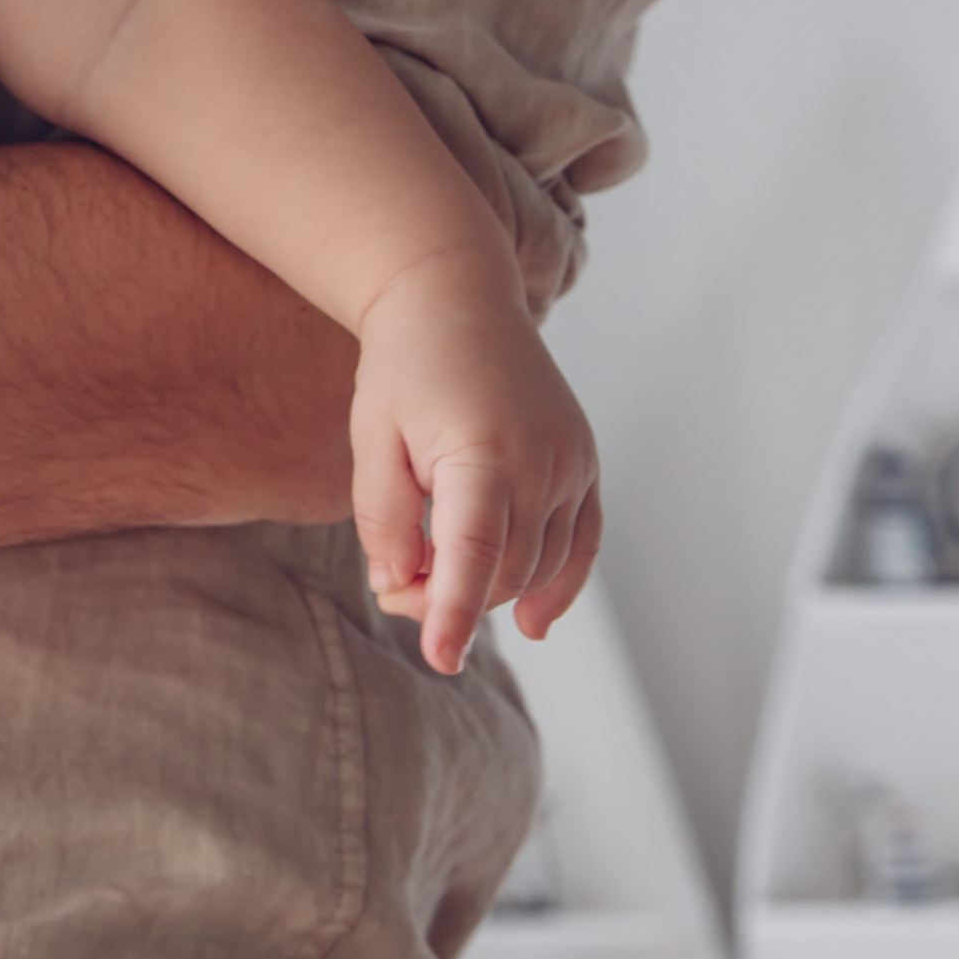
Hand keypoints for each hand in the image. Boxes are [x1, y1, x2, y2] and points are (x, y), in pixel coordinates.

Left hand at [349, 258, 600, 676]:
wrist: (456, 297)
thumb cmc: (404, 366)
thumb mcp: (373, 436)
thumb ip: (384, 517)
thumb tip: (402, 586)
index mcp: (483, 450)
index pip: (472, 554)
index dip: (453, 613)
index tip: (440, 661)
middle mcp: (543, 460)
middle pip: (503, 570)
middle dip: (448, 599)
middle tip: (395, 590)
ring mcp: (572, 462)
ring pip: (539, 566)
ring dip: (490, 592)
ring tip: (432, 579)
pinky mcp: (585, 463)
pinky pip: (582, 543)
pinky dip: (560, 585)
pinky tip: (533, 622)